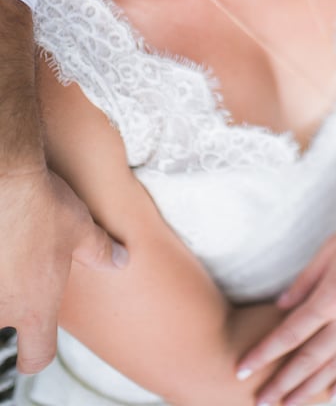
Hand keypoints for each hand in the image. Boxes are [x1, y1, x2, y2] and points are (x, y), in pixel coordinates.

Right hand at [0, 167, 126, 372]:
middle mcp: (0, 308)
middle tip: (20, 274)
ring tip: (9, 253)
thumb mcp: (81, 230)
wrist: (4, 181)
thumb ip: (100, 252)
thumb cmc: (43, 207)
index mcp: (34, 308)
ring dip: (0, 282)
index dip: (36, 354)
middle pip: (4, 325)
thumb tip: (121, 260)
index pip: (35, 357)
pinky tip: (1, 242)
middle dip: (10, 306)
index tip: (35, 342)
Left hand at [237, 201, 335, 404]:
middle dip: (282, 383)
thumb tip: (280, 308)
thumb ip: (304, 281)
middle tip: (259, 401)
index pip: (292, 332)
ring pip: (335, 368)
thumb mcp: (330, 248)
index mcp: (334, 293)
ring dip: (309, 390)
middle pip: (310, 359)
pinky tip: (332, 397)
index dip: (265, 353)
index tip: (242, 368)